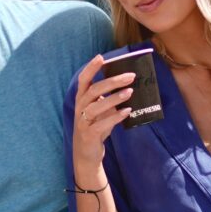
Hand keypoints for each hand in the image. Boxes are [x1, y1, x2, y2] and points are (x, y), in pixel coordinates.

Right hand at [71, 56, 134, 179]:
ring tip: (130, 92)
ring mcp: (83, 121)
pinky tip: (127, 111)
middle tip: (130, 76)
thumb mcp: (101, 111)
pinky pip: (101, 124)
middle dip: (112, 81)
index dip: (91, 68)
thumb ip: (110, 99)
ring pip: (96, 106)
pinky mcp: (88, 134)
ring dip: (114, 98)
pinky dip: (115, 117)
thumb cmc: (95, 128)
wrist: (86, 154)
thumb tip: (129, 86)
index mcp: (82, 99)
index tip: (101, 57)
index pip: (84, 79)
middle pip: (94, 90)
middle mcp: (80, 108)